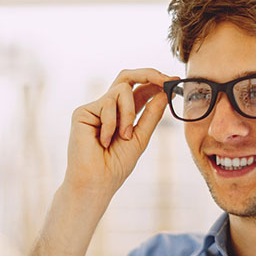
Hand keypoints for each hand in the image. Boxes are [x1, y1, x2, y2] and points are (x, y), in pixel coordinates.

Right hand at [63, 68, 173, 199]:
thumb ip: (151, 114)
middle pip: (127, 77)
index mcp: (123, 114)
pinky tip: (104, 141)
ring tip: (124, 136)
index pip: (140, 90)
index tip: (173, 80)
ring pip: (122, 90)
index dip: (156, 82)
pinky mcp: (82, 112)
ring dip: (128, 113)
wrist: (97, 181)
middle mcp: (109, 108)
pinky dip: (112, 123)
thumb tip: (164, 93)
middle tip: (165, 80)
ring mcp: (95, 108)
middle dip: (148, 74)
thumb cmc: (116, 165)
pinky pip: (107, 103)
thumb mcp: (141, 137)